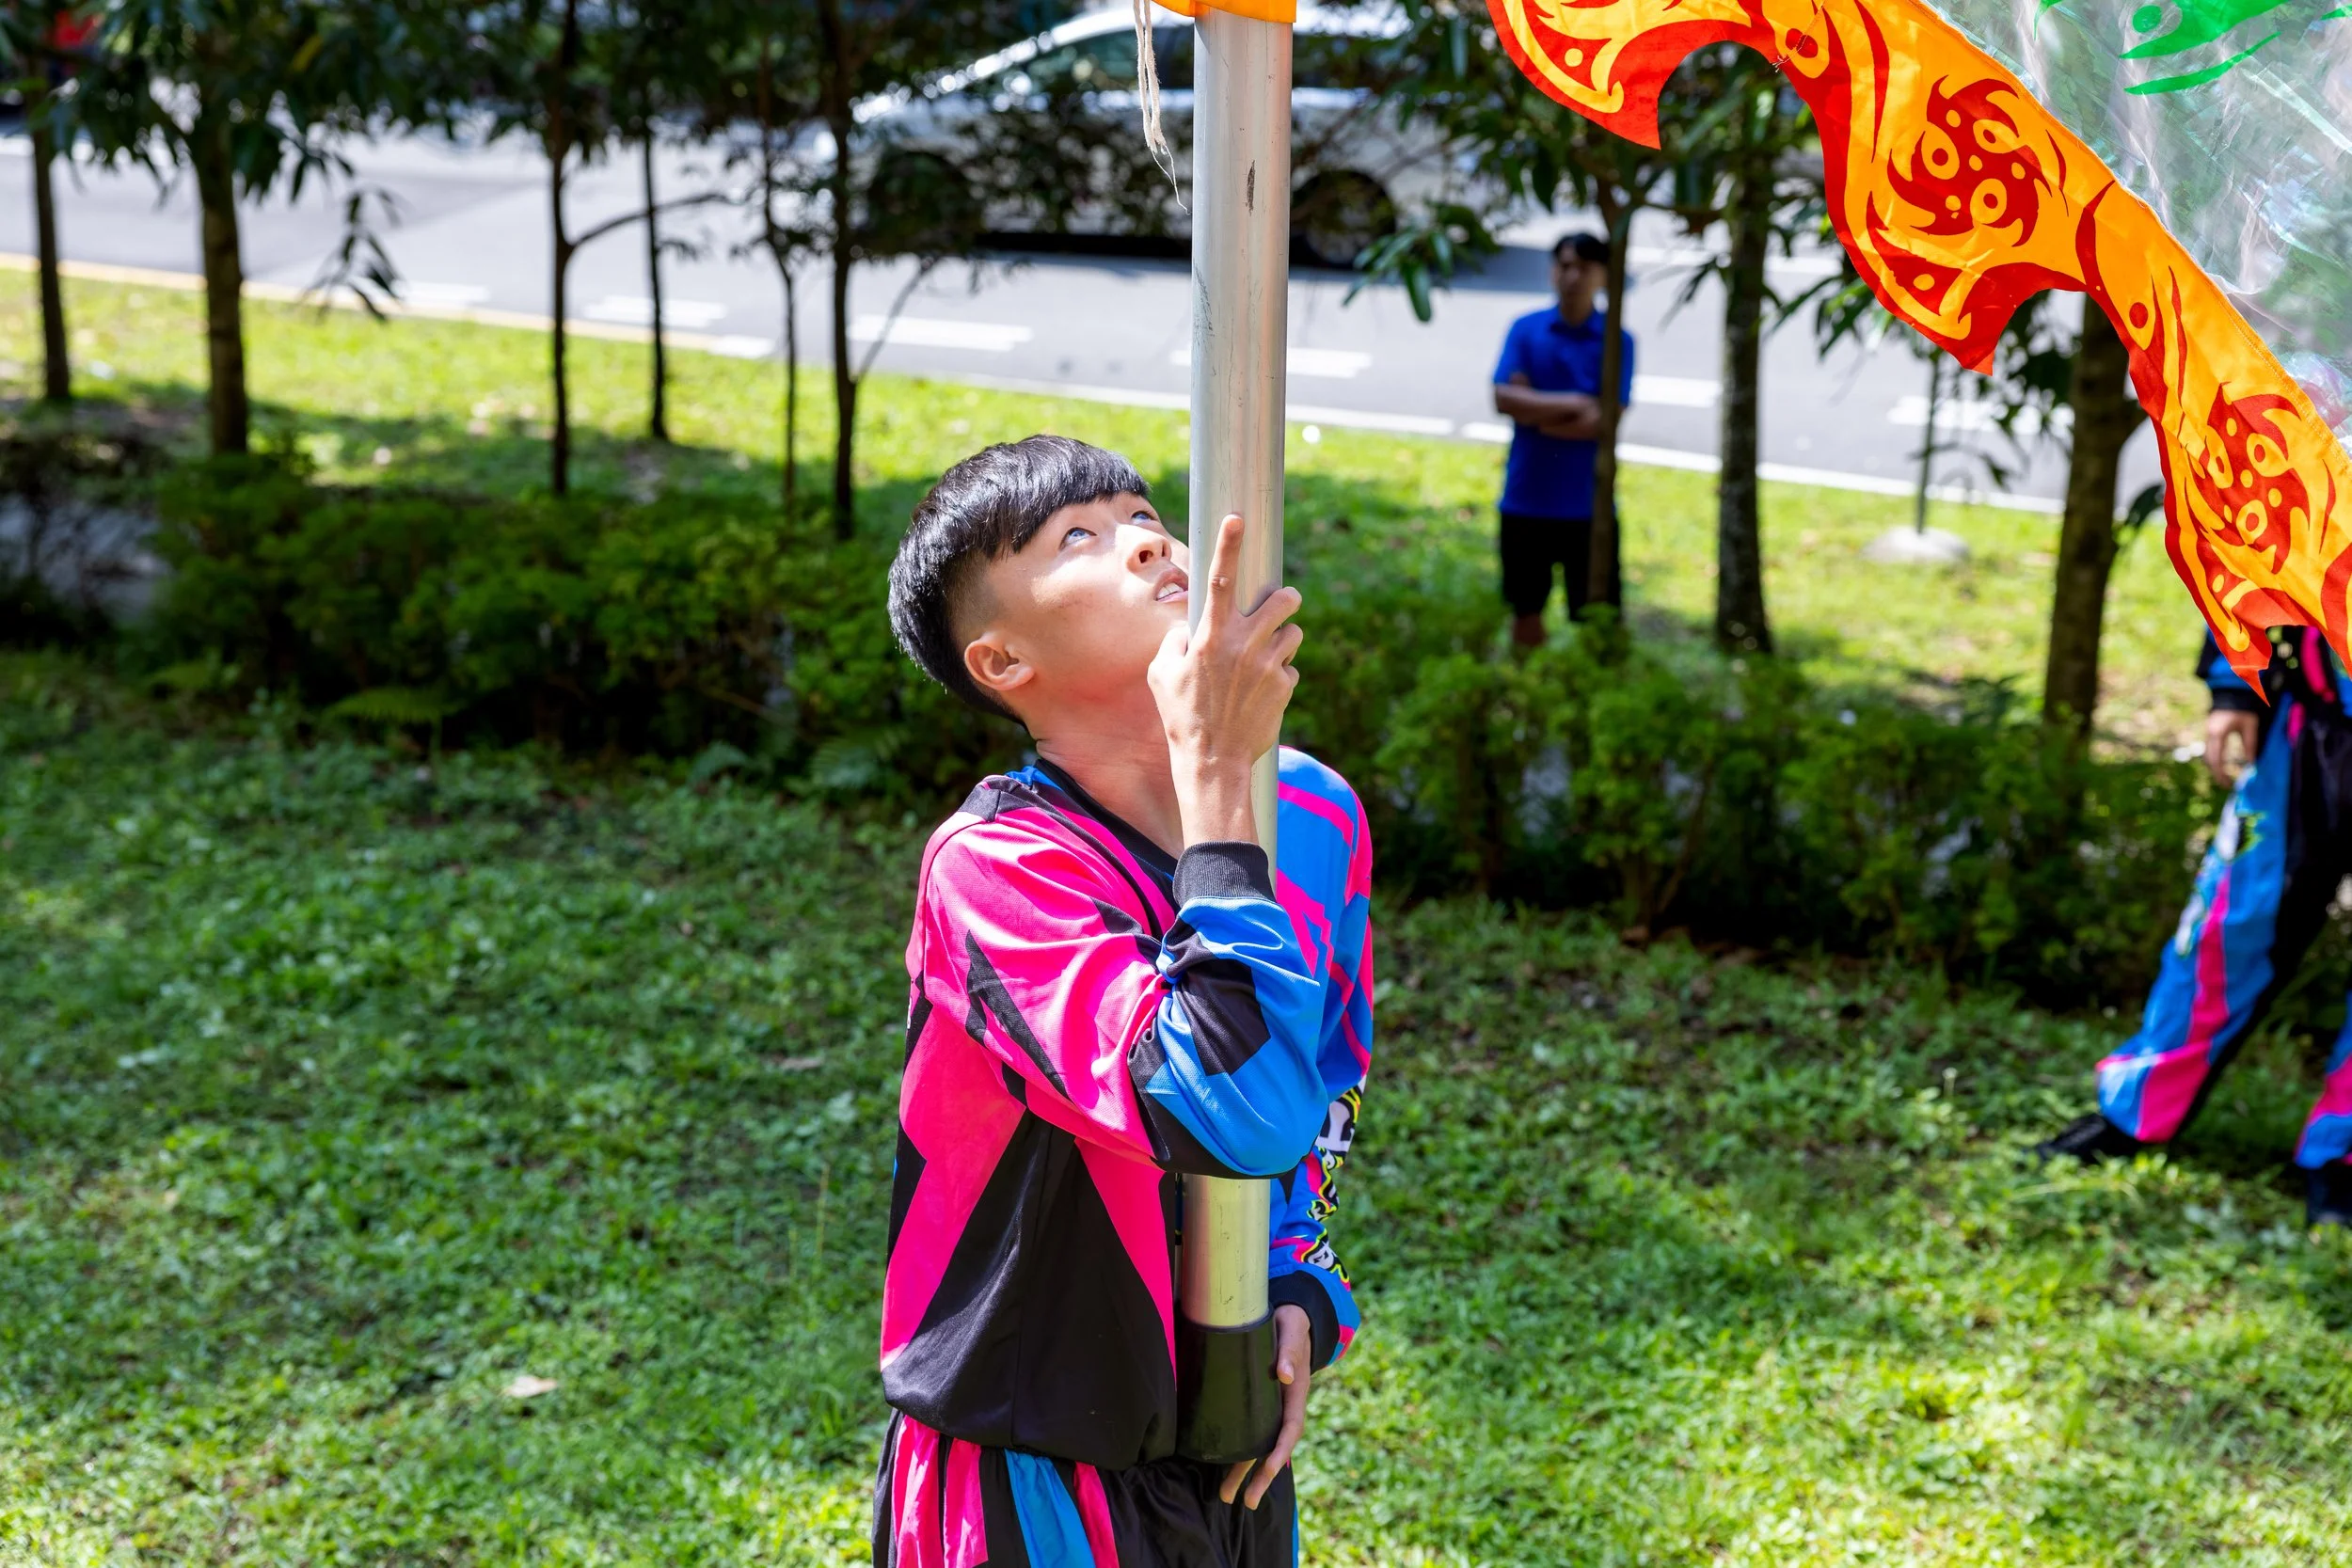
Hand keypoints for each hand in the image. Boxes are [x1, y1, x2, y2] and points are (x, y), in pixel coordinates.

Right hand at [1148, 513, 1302, 846]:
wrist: (1213, 761)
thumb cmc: (1181, 717)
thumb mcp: (1160, 676)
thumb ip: (1174, 643)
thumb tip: (1189, 628)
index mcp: (1211, 637)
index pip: (1220, 580)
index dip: (1229, 546)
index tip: (1237, 518)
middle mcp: (1243, 645)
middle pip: (1281, 601)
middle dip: (1285, 597)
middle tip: (1280, 602)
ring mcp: (1268, 666)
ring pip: (1293, 633)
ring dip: (1283, 638)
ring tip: (1264, 657)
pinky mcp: (1284, 687)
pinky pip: (1290, 668)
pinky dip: (1279, 675)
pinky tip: (1261, 693)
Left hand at [1219, 1304, 1311, 1511]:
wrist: (1290, 1318)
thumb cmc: (1289, 1323)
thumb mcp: (1291, 1330)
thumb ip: (1288, 1350)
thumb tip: (1285, 1375)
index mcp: (1296, 1393)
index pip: (1291, 1427)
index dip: (1280, 1450)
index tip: (1269, 1469)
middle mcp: (1285, 1407)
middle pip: (1273, 1449)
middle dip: (1260, 1477)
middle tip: (1245, 1503)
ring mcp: (1272, 1410)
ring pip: (1258, 1446)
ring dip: (1244, 1473)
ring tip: (1227, 1498)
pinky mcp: (1258, 1406)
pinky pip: (1249, 1435)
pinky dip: (1238, 1454)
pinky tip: (1223, 1469)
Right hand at [2204, 708, 2258, 788]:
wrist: (2231, 694)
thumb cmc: (2243, 709)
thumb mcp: (2250, 727)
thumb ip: (2250, 745)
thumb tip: (2252, 764)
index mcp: (2218, 734)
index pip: (2216, 759)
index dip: (2220, 774)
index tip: (2227, 785)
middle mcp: (2209, 735)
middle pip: (2209, 759)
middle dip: (2216, 773)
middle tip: (2226, 784)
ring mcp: (2208, 733)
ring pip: (2207, 756)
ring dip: (2214, 767)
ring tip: (2224, 777)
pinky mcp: (2210, 733)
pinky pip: (2209, 750)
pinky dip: (2214, 760)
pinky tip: (2221, 766)